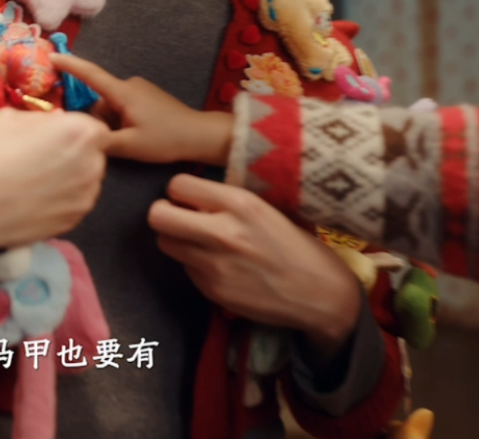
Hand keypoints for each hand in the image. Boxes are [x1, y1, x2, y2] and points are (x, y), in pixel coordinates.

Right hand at [0, 107, 109, 261]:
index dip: (75, 131)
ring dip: (72, 177)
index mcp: (80, 132)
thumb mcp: (9, 117)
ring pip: (87, 180)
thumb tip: (57, 123)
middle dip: (76, 153)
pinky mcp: (75, 221)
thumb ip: (43, 118)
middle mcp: (92, 164)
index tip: (55, 137)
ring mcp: (85, 197)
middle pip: (94, 154)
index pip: (94, 128)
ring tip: (38, 180)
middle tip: (44, 158)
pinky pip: (76, 202)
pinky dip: (63, 199)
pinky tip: (37, 199)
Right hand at [52, 55, 232, 165]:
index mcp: (123, 93)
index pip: (91, 74)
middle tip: (114, 142)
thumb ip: (102, 141)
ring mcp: (140, 89)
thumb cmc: (166, 139)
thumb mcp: (131, 146)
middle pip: (100, 100)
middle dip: (98, 120)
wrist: (199, 136)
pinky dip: (122, 121)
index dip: (70, 65)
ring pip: (111, 106)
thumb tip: (81, 136)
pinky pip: (123, 106)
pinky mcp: (147, 96)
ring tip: (129, 142)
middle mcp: (130, 85)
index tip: (51, 56)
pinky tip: (136, 136)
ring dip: (112, 123)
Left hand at [150, 175, 361, 364]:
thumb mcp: (264, 209)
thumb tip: (188, 197)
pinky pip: (186, 270)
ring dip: (177, 240)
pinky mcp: (212, 290)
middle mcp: (222, 232)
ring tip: (199, 243)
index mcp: (239, 203)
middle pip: (157, 216)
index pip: (178, 185)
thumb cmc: (295, 246)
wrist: (321, 293)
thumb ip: (225, 202)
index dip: (179, 192)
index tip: (188, 199)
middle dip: (164, 214)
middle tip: (178, 218)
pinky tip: (220, 268)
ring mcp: (214, 264)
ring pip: (166, 243)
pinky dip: (196, 266)